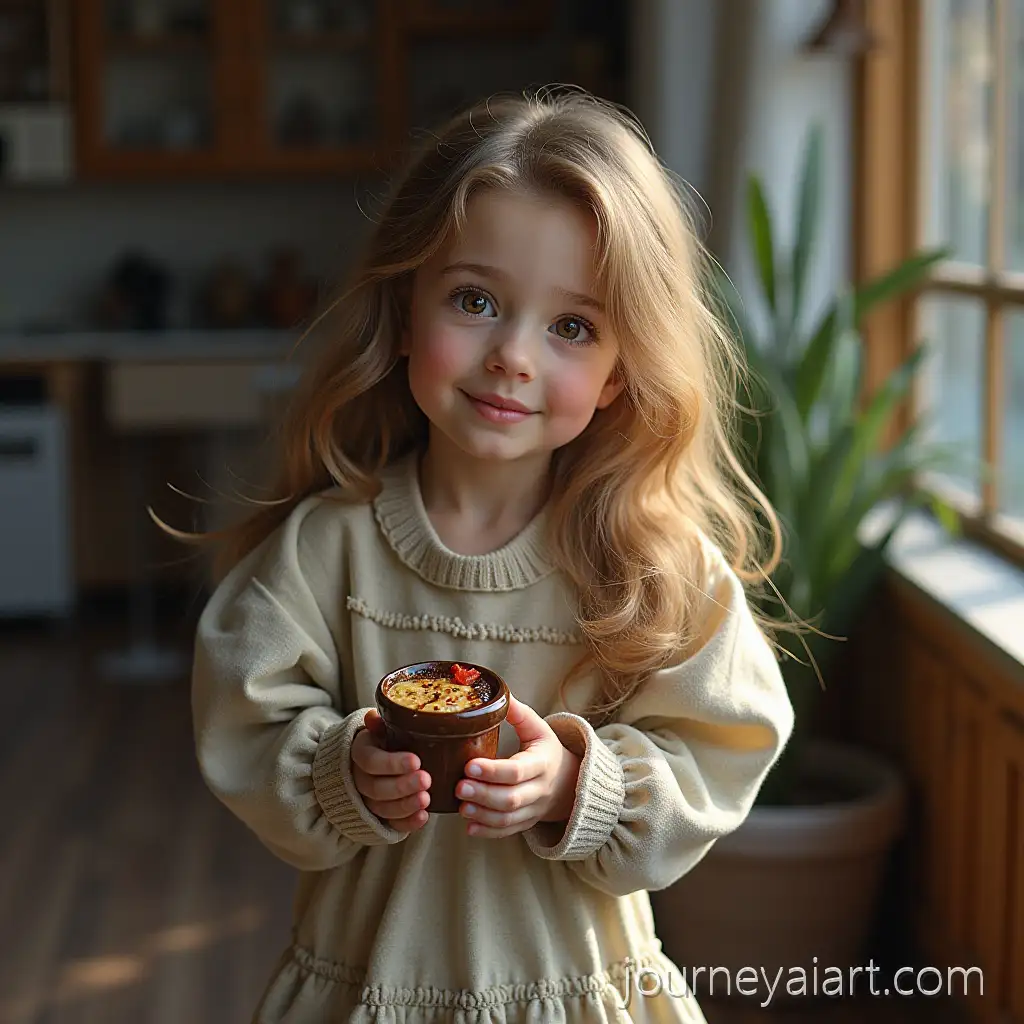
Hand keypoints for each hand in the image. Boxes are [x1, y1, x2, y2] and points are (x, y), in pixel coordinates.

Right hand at [350, 710, 430, 831]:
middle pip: (376, 788)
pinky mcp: (380, 816)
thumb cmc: (382, 741)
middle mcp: (360, 780)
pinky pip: (391, 824)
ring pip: (382, 808)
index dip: (392, 763)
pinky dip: (407, 823)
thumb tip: (372, 716)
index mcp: (360, 754)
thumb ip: (379, 724)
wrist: (371, 761)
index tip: (416, 761)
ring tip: (426, 799)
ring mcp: (368, 801)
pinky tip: (423, 817)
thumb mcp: (379, 729)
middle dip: (402, 786)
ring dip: (405, 805)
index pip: (371, 761)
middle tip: (426, 780)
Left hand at [456, 694, 580, 838]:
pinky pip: (508, 831)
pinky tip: (469, 827)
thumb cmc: (547, 751)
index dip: (494, 771)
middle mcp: (540, 789)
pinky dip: (489, 832)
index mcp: (542, 762)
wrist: (570, 782)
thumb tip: (501, 694)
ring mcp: (534, 809)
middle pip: (512, 798)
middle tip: (459, 787)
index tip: (470, 765)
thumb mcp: (539, 729)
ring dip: (483, 815)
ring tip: (461, 807)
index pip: (517, 770)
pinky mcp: (527, 822)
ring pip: (509, 818)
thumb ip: (519, 714)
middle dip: (484, 795)